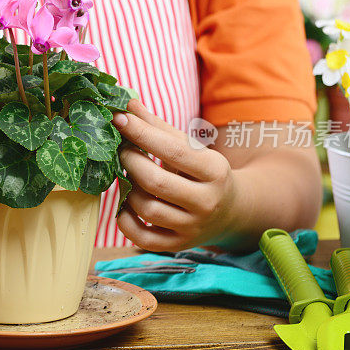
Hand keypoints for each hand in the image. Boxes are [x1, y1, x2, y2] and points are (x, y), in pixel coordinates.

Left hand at [112, 100, 242, 250]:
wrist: (230, 211)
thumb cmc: (202, 172)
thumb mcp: (190, 148)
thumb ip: (158, 127)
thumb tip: (127, 104)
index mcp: (215, 170)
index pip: (173, 150)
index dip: (142, 133)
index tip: (119, 118)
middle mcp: (206, 202)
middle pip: (155, 182)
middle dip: (131, 162)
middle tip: (121, 150)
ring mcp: (192, 227)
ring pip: (147, 209)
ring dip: (128, 190)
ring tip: (128, 177)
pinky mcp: (177, 245)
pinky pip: (143, 239)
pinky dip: (125, 222)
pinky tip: (125, 205)